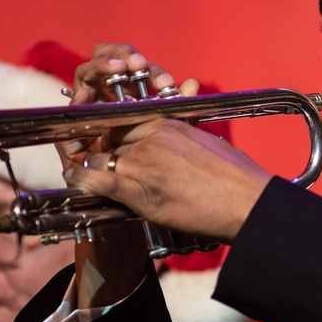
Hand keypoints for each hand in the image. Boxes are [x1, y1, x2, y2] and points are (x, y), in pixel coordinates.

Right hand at [57, 43, 199, 174]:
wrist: (129, 195)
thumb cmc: (150, 165)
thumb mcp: (167, 135)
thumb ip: (178, 110)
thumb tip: (192, 84)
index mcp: (129, 94)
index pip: (134, 68)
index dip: (150, 70)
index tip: (166, 82)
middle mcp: (106, 97)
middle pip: (108, 61)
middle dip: (122, 56)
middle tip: (138, 65)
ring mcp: (88, 109)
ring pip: (87, 74)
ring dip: (102, 65)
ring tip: (117, 68)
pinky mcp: (72, 126)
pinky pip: (72, 104)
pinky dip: (79, 95)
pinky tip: (88, 95)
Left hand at [66, 117, 271, 240]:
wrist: (247, 202)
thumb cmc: (235, 176)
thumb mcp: (207, 141)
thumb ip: (186, 132)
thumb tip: (182, 131)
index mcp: (168, 123)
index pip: (126, 119)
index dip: (115, 132)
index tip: (111, 141)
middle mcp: (151, 137)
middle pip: (110, 138)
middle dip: (102, 149)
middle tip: (99, 160)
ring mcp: (143, 162)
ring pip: (101, 158)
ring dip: (93, 167)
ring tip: (86, 175)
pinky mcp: (139, 190)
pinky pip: (98, 181)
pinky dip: (82, 181)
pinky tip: (74, 181)